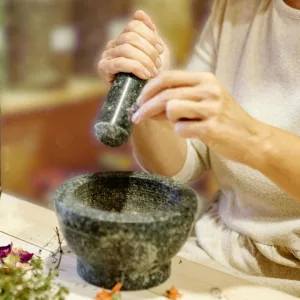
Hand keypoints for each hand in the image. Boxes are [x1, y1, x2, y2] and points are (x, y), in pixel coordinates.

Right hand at [98, 10, 169, 86]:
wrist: (147, 98)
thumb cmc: (152, 76)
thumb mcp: (155, 52)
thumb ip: (149, 33)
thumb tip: (138, 13)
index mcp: (124, 38)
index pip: (134, 25)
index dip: (150, 36)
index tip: (160, 51)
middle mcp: (113, 45)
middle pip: (131, 36)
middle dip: (149, 51)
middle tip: (158, 65)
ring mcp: (106, 56)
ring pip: (127, 48)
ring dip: (144, 61)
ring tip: (153, 73)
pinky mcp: (103, 69)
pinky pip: (120, 62)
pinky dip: (136, 68)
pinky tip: (145, 75)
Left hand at [132, 71, 261, 163]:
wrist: (251, 138)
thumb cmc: (223, 119)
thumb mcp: (204, 101)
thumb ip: (179, 98)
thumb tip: (147, 104)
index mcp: (205, 79)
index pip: (167, 77)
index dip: (148, 89)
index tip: (138, 101)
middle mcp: (209, 89)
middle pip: (165, 94)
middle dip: (145, 107)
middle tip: (136, 117)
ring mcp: (212, 108)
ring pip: (171, 109)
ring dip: (169, 120)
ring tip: (182, 124)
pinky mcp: (212, 128)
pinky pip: (181, 129)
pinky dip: (181, 133)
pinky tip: (192, 134)